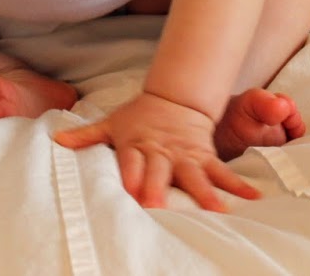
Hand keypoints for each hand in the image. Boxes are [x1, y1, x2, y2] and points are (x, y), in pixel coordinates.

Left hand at [52, 91, 260, 211]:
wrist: (174, 99)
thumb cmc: (138, 119)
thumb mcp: (111, 124)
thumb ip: (87, 136)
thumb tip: (56, 139)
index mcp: (136, 144)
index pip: (132, 161)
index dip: (131, 176)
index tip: (130, 193)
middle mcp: (162, 152)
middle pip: (161, 171)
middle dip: (160, 188)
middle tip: (161, 207)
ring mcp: (186, 156)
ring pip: (195, 175)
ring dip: (206, 193)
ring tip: (218, 210)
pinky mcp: (205, 157)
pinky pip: (222, 172)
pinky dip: (237, 185)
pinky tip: (253, 199)